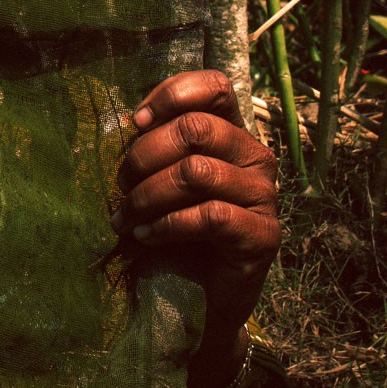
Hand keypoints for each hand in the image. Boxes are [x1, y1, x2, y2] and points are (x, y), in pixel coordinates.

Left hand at [115, 70, 280, 381]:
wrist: (199, 300)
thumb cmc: (177, 234)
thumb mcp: (164, 181)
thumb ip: (157, 147)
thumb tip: (129, 121)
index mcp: (233, 135)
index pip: (215, 87)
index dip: (172, 94)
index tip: (134, 123)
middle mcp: (256, 158)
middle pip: (196, 129)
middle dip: (145, 154)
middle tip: (121, 184)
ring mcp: (264, 197)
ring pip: (196, 173)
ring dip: (148, 195)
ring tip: (125, 217)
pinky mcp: (262, 236)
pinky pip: (209, 216)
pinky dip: (166, 225)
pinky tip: (144, 236)